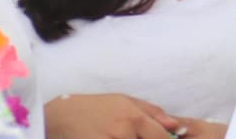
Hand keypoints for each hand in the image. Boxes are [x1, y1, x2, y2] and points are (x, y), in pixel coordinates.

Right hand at [44, 92, 186, 138]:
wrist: (60, 117)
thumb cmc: (94, 108)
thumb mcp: (123, 101)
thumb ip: (152, 112)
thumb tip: (175, 125)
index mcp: (133, 117)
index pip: (161, 138)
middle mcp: (123, 132)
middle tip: (133, 135)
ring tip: (118, 135)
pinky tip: (108, 138)